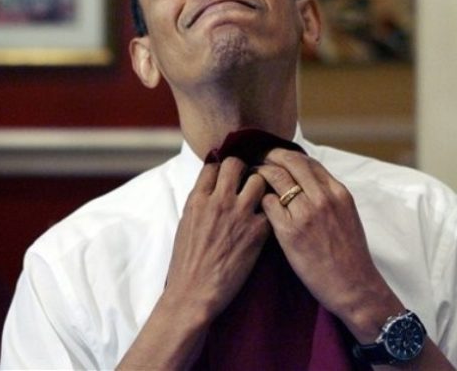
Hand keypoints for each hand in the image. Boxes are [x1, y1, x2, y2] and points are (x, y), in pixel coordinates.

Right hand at [164, 157, 270, 319]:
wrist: (194, 292)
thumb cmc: (186, 262)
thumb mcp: (185, 223)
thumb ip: (200, 201)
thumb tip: (211, 186)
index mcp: (197, 198)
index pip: (214, 164)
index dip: (223, 167)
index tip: (229, 174)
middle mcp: (218, 201)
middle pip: (237, 164)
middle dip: (244, 168)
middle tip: (248, 178)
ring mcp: (239, 214)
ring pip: (259, 179)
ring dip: (261, 186)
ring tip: (262, 196)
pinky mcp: (257, 232)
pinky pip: (271, 208)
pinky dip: (272, 212)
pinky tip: (269, 219)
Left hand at [256, 148, 402, 342]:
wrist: (354, 287)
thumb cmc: (349, 255)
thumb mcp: (346, 215)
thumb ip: (328, 196)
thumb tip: (307, 181)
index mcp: (338, 192)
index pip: (308, 161)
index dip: (288, 156)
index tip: (276, 157)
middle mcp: (323, 197)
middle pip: (290, 161)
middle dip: (271, 155)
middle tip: (258, 157)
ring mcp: (306, 213)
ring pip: (276, 177)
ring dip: (260, 172)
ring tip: (252, 175)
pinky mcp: (290, 231)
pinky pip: (267, 202)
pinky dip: (260, 198)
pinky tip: (255, 203)